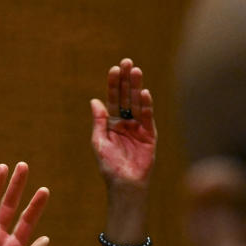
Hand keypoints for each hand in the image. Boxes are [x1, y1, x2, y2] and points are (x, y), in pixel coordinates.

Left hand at [90, 58, 156, 189]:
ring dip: (137, 87)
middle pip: (126, 97)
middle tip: (127, 62)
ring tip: (136, 71)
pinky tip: (144, 93)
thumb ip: (99, 121)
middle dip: (126, 80)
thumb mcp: (99, 141)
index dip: (114, 84)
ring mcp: (139, 128)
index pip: (113, 99)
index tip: (114, 69)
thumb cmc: (109, 166)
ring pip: (137, 103)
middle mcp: (126, 123)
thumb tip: (95, 100)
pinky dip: (146, 105)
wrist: (124, 183)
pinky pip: (148, 118)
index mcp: (112, 123)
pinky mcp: (150, 136)